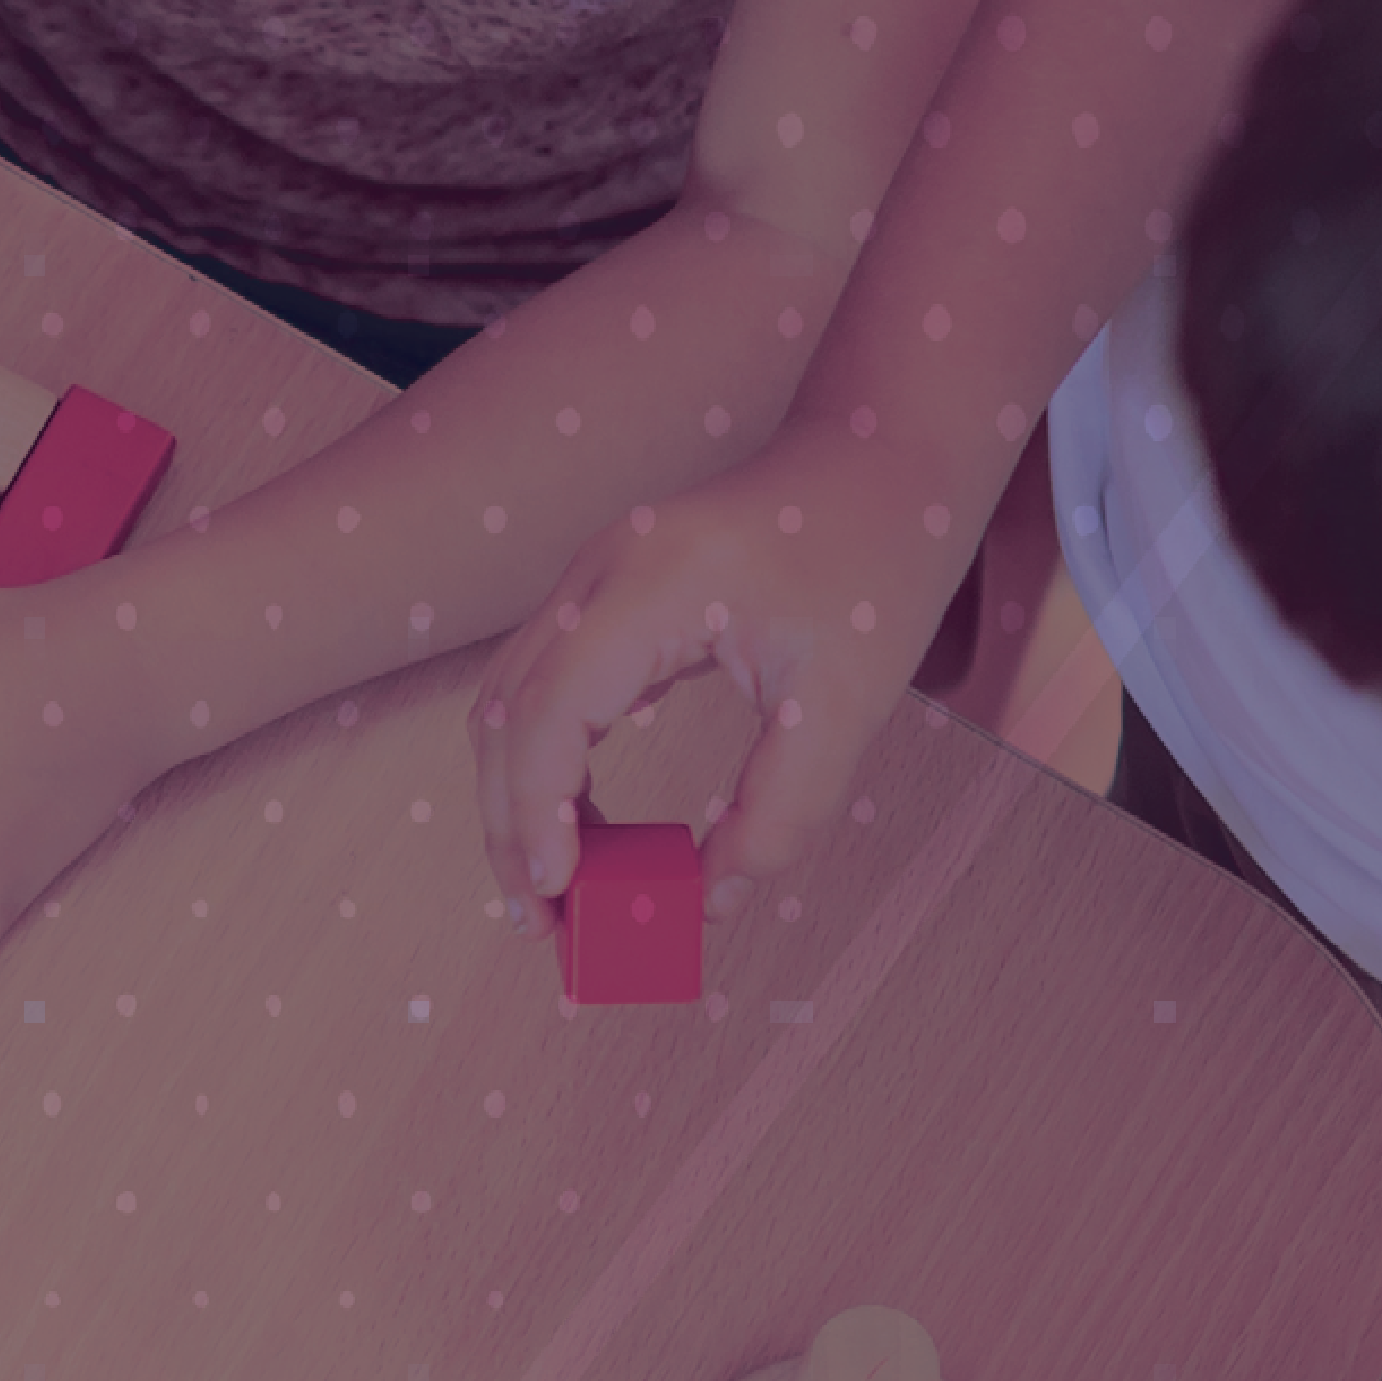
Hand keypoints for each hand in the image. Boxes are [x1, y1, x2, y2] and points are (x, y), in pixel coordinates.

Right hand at [473, 463, 974, 905]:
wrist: (881, 456)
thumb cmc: (875, 559)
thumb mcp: (848, 701)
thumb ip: (782, 810)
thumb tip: (715, 899)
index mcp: (648, 586)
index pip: (544, 714)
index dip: (534, 814)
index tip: (557, 896)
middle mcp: (596, 576)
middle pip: (500, 715)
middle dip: (508, 827)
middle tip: (542, 924)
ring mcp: (592, 582)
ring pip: (508, 705)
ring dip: (519, 801)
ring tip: (558, 890)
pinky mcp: (608, 598)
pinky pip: (546, 690)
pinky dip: (550, 766)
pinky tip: (588, 827)